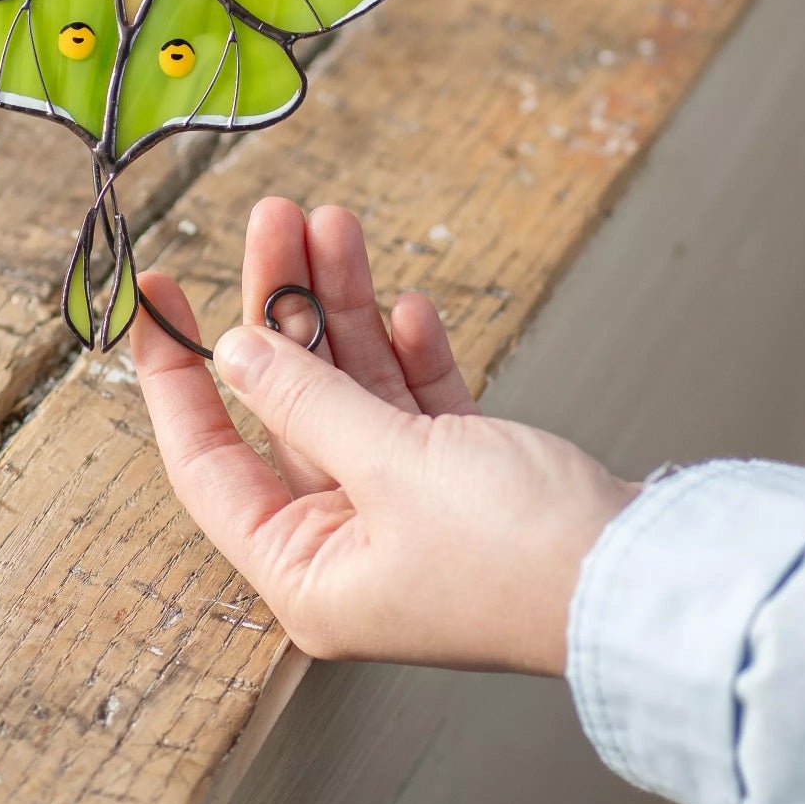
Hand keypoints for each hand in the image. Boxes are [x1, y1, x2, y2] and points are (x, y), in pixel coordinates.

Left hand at [132, 199, 636, 674]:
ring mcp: (406, 514)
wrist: (646, 581)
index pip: (206, 461)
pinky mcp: (465, 485)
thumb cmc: (522, 559)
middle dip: (279, 306)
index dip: (174, 374)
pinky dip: (406, 353)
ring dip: (344, 308)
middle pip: (285, 405)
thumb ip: (307, 399)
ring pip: (351, 390)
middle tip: (273, 221)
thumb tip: (237, 350)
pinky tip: (404, 305)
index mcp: (306, 573)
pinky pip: (413, 405)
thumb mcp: (392, 464)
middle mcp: (347, 548)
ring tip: (334, 227)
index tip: (158, 298)